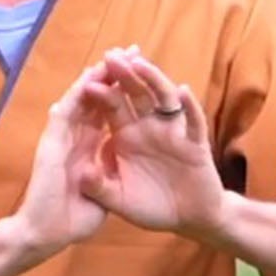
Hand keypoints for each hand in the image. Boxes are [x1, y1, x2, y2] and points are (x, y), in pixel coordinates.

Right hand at [11, 66, 111, 255]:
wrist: (45, 236)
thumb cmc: (71, 220)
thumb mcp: (102, 191)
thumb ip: (109, 172)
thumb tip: (122, 163)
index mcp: (86, 146)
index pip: (107, 110)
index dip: (123, 92)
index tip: (140, 75)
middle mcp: (73, 136)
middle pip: (97, 97)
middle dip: (115, 74)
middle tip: (130, 51)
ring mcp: (60, 137)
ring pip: (81, 97)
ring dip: (97, 75)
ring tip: (115, 54)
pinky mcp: (51, 143)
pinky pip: (68, 111)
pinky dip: (80, 92)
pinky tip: (93, 75)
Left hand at [76, 46, 226, 237]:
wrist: (188, 219)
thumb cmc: (151, 207)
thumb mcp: (119, 201)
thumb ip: (99, 188)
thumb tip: (80, 175)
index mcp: (125, 137)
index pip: (110, 107)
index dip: (100, 92)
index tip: (87, 77)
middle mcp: (148, 128)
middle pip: (135, 95)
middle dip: (124, 75)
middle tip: (112, 55)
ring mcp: (173, 132)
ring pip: (163, 100)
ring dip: (154, 81)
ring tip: (141, 65)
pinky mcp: (194, 144)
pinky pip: (193, 122)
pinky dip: (190, 107)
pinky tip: (184, 92)